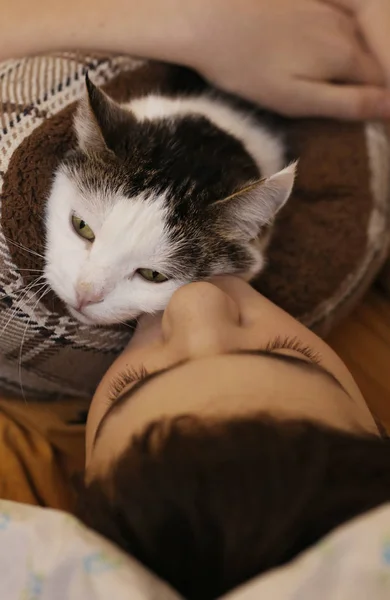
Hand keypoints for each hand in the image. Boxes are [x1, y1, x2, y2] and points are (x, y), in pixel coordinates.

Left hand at [187, 0, 389, 119]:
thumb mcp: (297, 99)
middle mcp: (344, 28)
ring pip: (358, 39)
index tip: (374, 125)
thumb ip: (347, 103)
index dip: (380, 105)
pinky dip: (342, 41)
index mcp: (344, 56)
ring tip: (342, 86)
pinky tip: (324, 54)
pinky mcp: (310, 0)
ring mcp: (327, 9)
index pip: (382, 84)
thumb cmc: (248, 69)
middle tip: (356, 109)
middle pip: (373, 61)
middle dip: (374, 84)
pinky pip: (340, 22)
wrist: (208, 20)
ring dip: (361, 63)